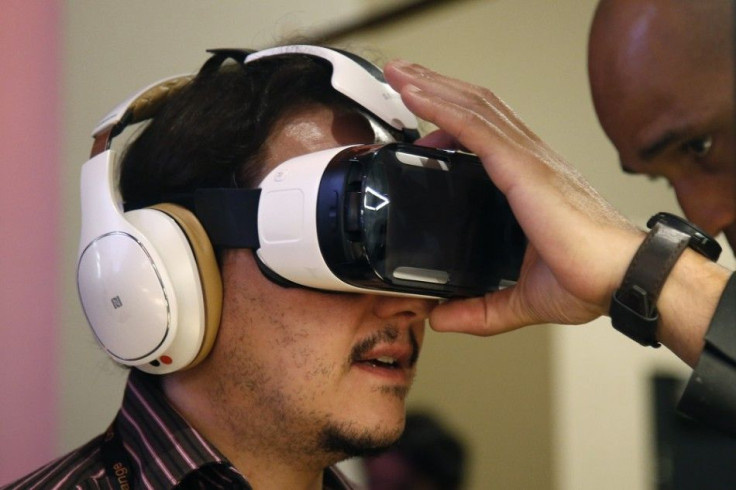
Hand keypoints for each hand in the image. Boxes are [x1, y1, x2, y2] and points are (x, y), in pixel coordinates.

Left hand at [384, 60, 643, 335]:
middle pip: (475, 108)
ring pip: (472, 107)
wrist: (623, 277)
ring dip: (432, 87)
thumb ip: (480, 309)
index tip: (419, 131)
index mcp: (528, 182)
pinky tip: (415, 96)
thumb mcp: (521, 299)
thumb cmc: (590, 278)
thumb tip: (441, 318)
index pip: (484, 135)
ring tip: (399, 74)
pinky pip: (474, 127)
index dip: (451, 122)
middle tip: (401, 77)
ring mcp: (526, 159)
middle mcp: (528, 161)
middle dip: (436, 88)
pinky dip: (442, 107)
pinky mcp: (523, 168)